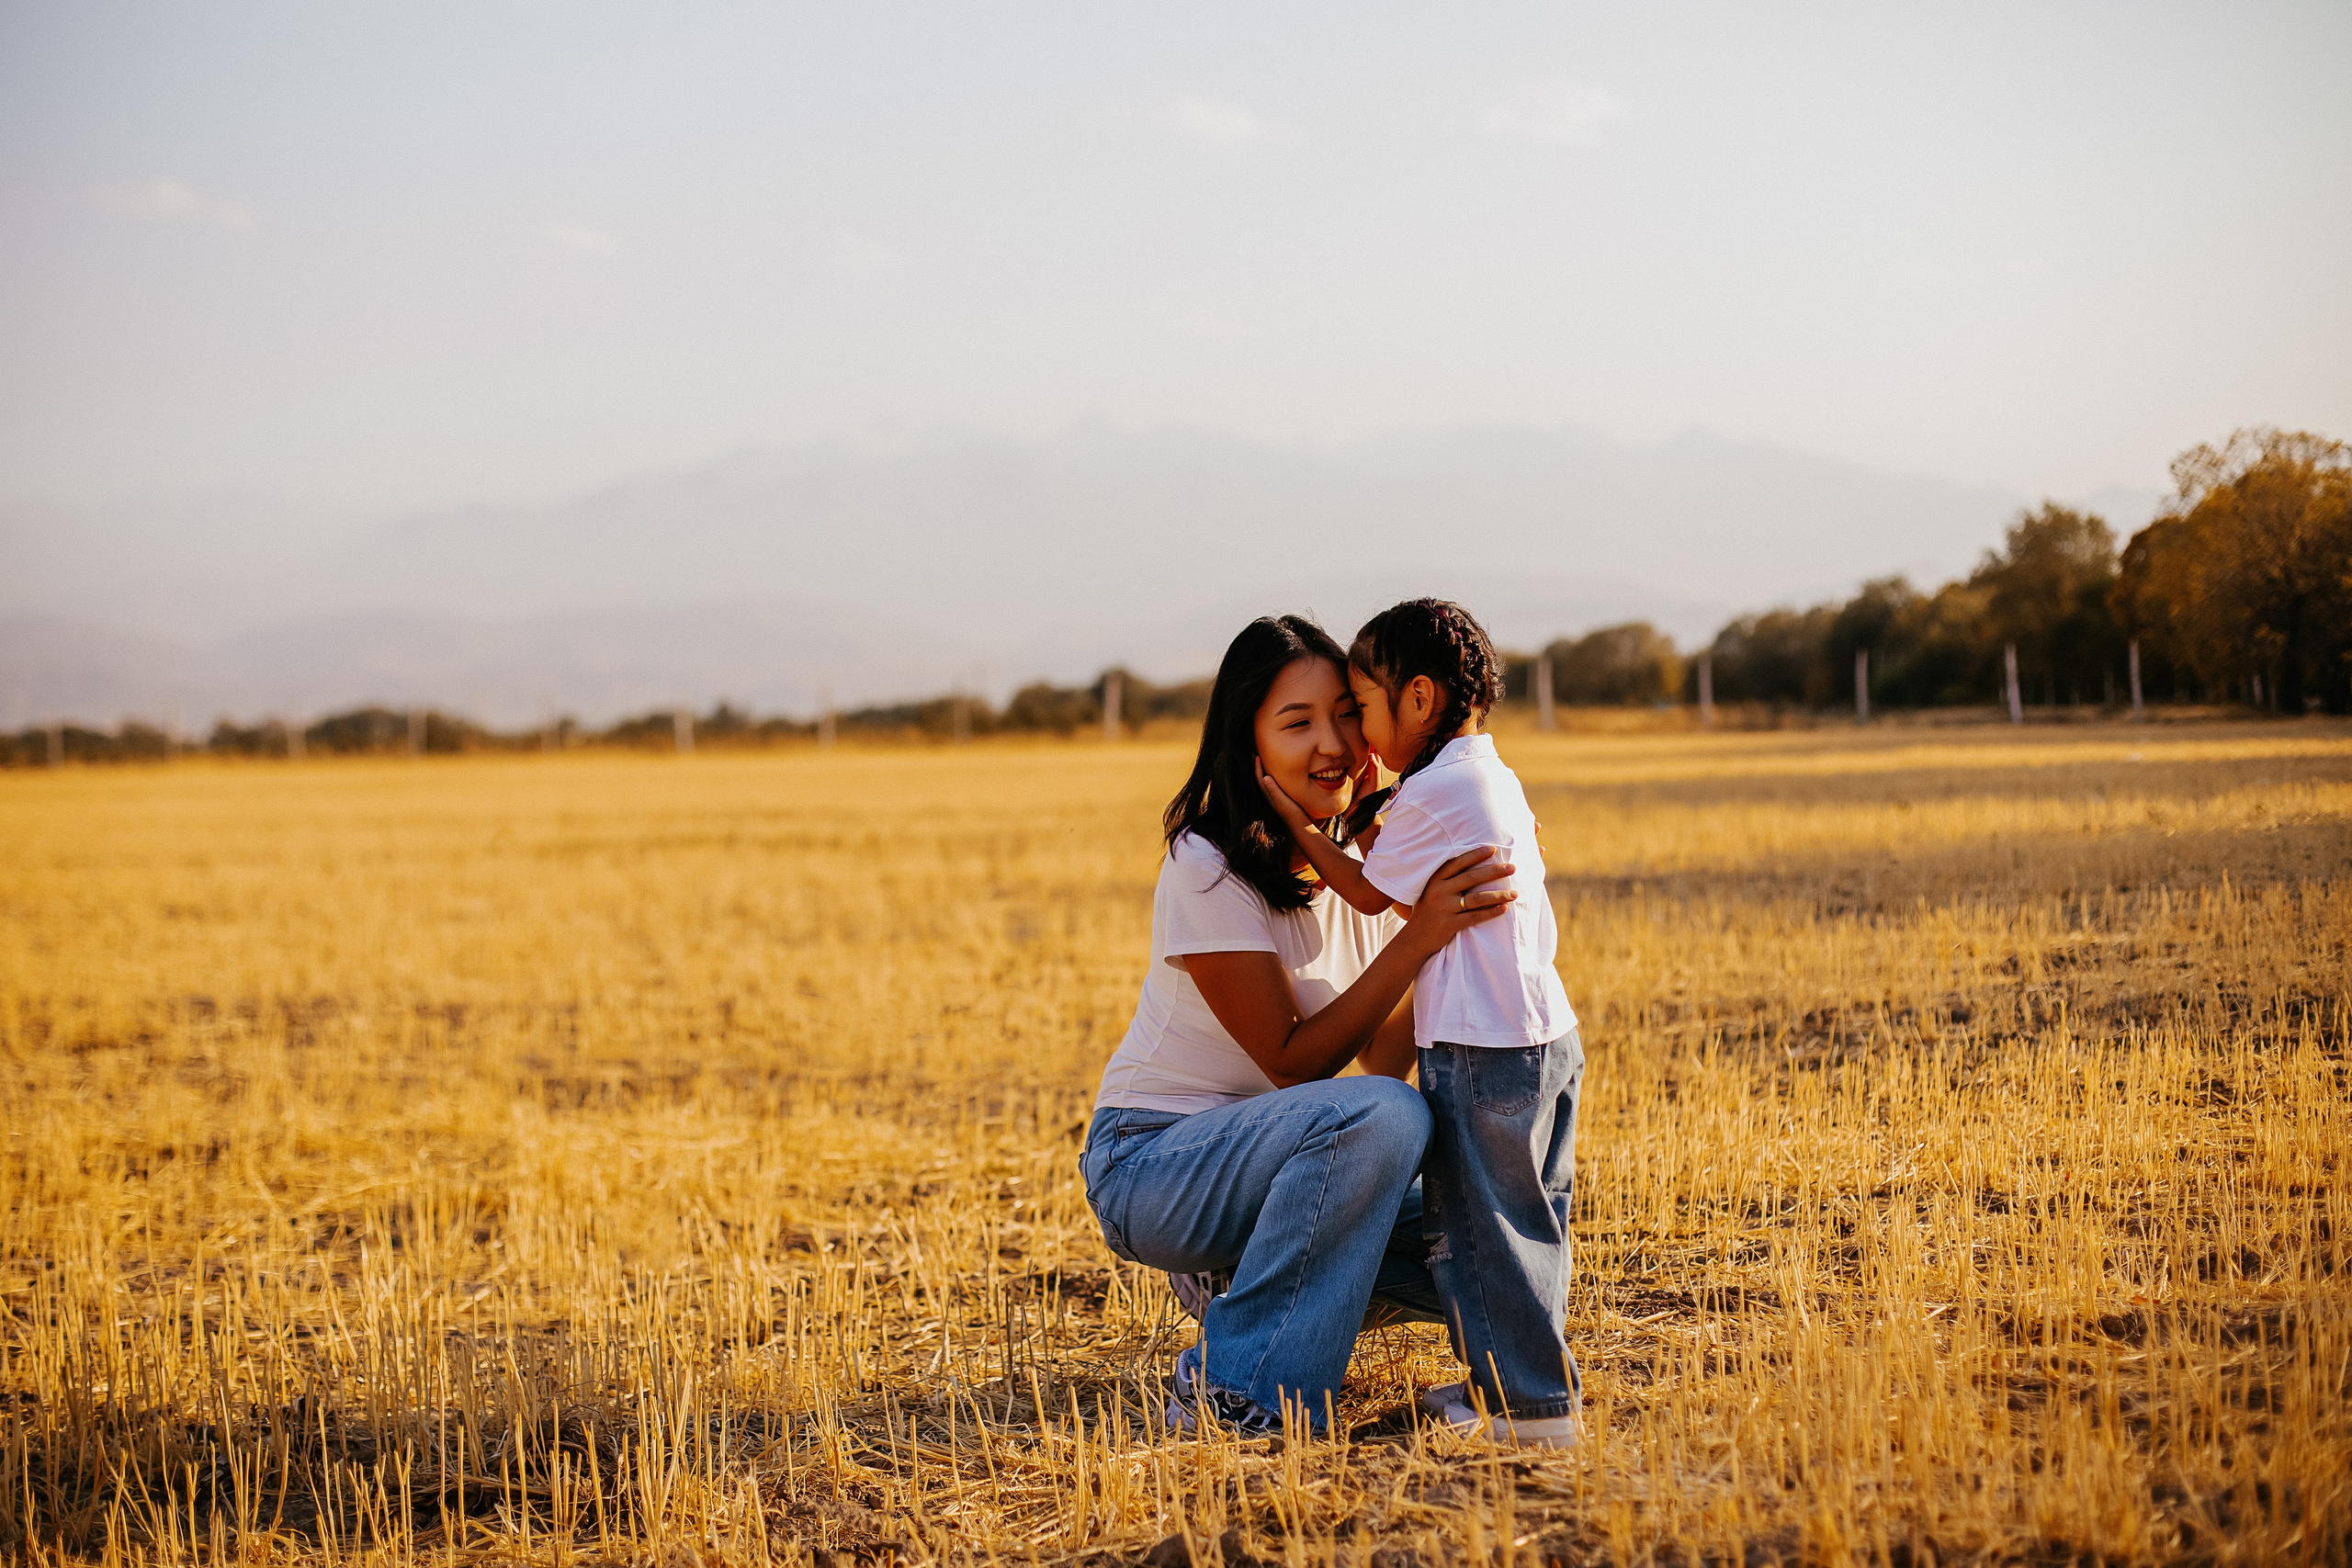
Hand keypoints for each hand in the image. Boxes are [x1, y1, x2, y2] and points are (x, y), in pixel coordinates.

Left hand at [1255, 759, 1312, 833]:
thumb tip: (1265, 777)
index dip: (1257, 767)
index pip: (1260, 778)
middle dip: (1258, 767)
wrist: (1299, 826)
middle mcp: (1270, 796)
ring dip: (1265, 771)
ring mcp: (1276, 798)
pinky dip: (1273, 777)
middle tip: (1256, 755)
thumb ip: (1274, 790)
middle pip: (1261, 778)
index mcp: (1269, 795)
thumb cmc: (1291, 813)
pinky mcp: (1282, 799)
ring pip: (1267, 781)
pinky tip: (1278, 774)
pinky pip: (1275, 784)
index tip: (1255, 755)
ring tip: (1265, 761)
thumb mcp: (1283, 801)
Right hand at [1401, 847, 1516, 955]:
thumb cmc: (1427, 911)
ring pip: (1476, 899)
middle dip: (1494, 871)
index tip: (1493, 849)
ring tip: (1515, 893)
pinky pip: (1475, 917)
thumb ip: (1446, 879)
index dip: (1476, 855)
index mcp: (1435, 880)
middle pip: (1471, 878)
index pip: (1458, 863)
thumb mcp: (1431, 890)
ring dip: (1498, 895)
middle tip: (1512, 868)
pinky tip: (1504, 909)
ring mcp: (1444, 908)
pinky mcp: (1450, 924)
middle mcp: (1439, 891)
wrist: (1414, 939)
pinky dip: (1491, 912)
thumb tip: (1473, 866)